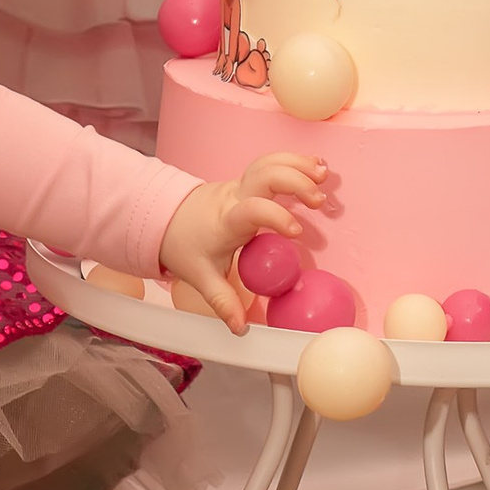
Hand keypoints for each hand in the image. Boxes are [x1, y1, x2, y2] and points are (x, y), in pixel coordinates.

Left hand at [158, 155, 326, 331]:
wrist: (166, 218)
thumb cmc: (186, 245)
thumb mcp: (201, 276)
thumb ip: (222, 301)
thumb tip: (239, 328)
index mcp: (227, 221)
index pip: (251, 210)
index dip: (274, 216)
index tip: (295, 231)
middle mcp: (235, 197)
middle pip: (264, 175)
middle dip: (293, 181)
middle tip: (317, 200)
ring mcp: (241, 185)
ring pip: (268, 163)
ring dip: (297, 165)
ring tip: (323, 173)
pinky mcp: (247, 181)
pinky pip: (271, 164)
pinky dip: (294, 161)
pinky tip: (316, 166)